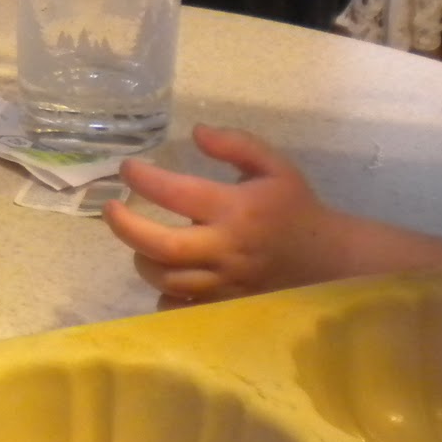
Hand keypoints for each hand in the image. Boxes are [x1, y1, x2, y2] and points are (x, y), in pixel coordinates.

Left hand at [102, 124, 340, 304]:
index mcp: (235, 210)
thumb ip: (236, 144)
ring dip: (142, 259)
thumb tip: (196, 132)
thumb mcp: (273, 166)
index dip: (144, 179)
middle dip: (125, 227)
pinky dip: (163, 294)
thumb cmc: (294, 208)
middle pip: (161, 247)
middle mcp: (225, 249)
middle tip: (110, 209)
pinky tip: (164, 274)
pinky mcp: (225, 307)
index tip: (127, 168)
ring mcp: (224, 284)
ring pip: (166, 280)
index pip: (176, 193)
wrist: (330, 261)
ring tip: (139, 239)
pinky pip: (181, 309)